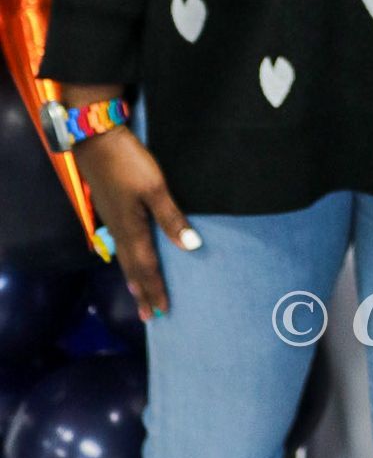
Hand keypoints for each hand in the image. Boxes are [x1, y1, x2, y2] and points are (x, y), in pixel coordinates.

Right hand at [73, 129, 200, 319]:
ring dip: (133, 280)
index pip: (147, 267)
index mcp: (132, 229)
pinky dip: (127, 262)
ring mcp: (112, 221)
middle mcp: (119, 231)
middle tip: (150, 316)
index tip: (163, 310)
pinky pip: (120, 247)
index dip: (155, 288)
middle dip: (142, 292)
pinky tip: (129, 260)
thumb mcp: (155, 188)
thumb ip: (171, 217)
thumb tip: (191, 246)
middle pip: (132, 269)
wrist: (96, 141)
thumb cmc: (128, 163)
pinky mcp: (110, 212)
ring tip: (139, 296)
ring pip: (124, 259)